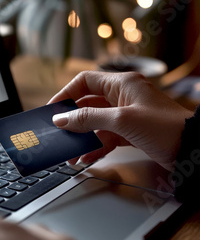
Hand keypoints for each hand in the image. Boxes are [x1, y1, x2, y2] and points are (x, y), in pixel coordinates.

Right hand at [49, 71, 192, 170]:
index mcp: (122, 84)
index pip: (85, 82)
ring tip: (70, 152)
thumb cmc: (165, 127)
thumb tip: (63, 119)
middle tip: (58, 134)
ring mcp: (127, 115)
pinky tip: (86, 157)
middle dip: (72, 121)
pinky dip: (96, 146)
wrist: (191, 147)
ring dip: (82, 137)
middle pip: (88, 104)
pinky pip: (106, 137)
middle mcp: (123, 97)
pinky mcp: (131, 132)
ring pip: (96, 123)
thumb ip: (89, 119)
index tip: (53, 110)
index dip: (66, 94)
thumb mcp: (122, 121)